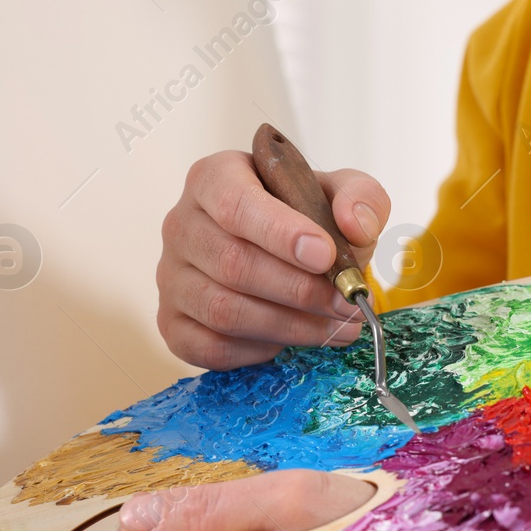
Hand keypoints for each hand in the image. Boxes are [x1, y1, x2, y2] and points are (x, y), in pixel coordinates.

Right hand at [157, 150, 390, 369]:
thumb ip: (359, 196)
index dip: (280, 233)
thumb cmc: (303, 218)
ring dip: (289, 326)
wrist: (279, 254)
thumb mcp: (337, 193)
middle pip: (232, 264)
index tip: (325, 256)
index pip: (235, 204)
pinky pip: (212, 347)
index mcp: (214, 179)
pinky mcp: (173, 323)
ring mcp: (171, 277)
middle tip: (346, 303)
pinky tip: (292, 340)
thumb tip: (355, 226)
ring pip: (223, 310)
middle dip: (298, 290)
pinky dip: (260, 350)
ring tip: (334, 326)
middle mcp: (182, 225)